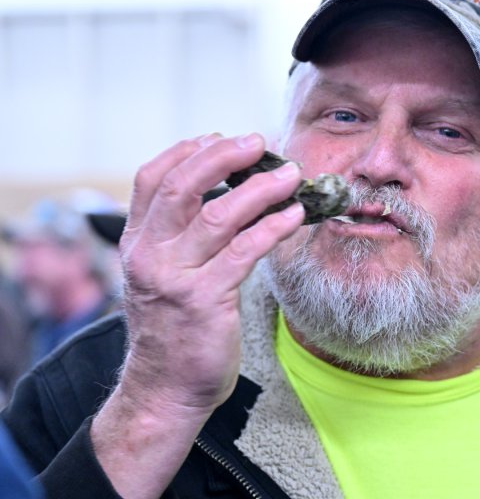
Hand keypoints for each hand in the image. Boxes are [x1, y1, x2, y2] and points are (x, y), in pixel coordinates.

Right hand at [92, 133, 304, 497]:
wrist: (165, 390)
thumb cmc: (173, 330)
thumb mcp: (160, 277)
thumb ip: (178, 238)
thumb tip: (223, 194)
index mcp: (136, 243)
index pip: (151, 179)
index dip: (186, 151)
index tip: (218, 136)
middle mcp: (149, 255)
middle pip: (183, 186)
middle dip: (224, 156)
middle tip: (259, 142)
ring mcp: (175, 278)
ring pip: (218, 215)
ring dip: (260, 189)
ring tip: (290, 174)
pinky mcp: (205, 301)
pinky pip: (245, 251)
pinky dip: (273, 228)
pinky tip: (295, 216)